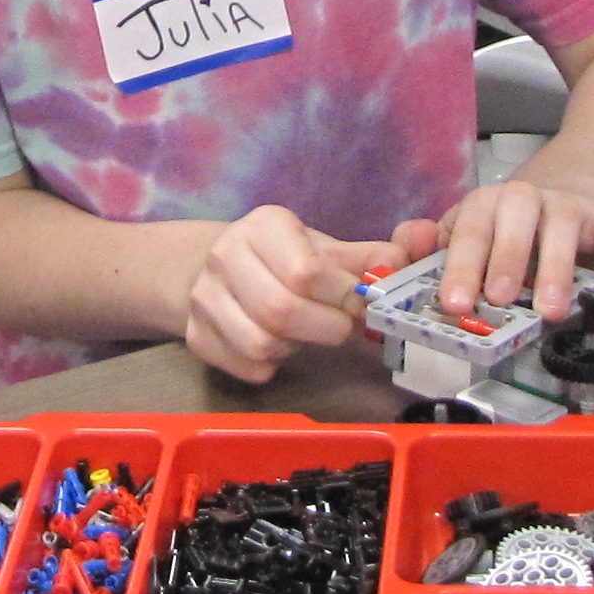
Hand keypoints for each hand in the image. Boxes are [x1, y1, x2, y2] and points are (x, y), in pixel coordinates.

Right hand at [176, 205, 377, 383]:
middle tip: (340, 328)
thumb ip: (364, 259)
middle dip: (325, 328)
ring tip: (302, 333)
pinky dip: (270, 367)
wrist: (217, 269)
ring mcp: (204, 297)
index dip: (342, 296)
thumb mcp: (322, 249)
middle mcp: (225, 256)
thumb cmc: (282, 259)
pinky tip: (276, 346)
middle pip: (281, 310)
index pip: (306, 272)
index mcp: (263, 227)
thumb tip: (399, 264)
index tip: (357, 303)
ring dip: (295, 348)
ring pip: (260, 344)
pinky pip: (244, 366)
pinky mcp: (195, 334)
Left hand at [389, 178, 593, 325]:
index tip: (454, 303)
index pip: (468, 228)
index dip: (459, 266)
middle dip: (505, 258)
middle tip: (500, 300)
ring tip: (550, 311)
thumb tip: (402, 253)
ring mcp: (571, 208)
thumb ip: (430, 249)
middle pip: (514, 216)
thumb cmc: (508, 231)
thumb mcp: (466, 236)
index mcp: (485, 205)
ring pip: (563, 228)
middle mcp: (527, 199)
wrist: (569, 193)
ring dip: (556, 269)